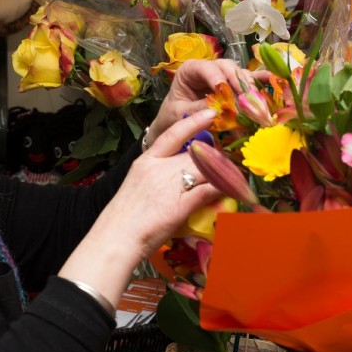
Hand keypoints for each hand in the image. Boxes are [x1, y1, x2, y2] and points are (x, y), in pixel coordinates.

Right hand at [59, 110, 220, 302]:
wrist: (115, 238)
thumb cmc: (122, 219)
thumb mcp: (136, 187)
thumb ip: (156, 178)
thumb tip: (175, 180)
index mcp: (146, 161)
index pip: (172, 134)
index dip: (192, 121)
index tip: (209, 113)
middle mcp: (159, 168)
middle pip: (196, 155)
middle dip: (215, 158)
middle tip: (229, 162)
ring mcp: (170, 185)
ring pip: (206, 170)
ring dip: (224, 173)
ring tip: (236, 176)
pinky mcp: (181, 204)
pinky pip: (209, 190)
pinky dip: (223, 189)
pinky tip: (233, 190)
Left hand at [146, 59, 255, 147]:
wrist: (174, 124)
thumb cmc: (173, 116)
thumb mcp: (180, 114)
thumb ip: (196, 111)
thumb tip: (217, 111)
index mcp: (190, 70)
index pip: (205, 67)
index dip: (215, 76)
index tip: (221, 88)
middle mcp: (208, 69)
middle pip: (226, 67)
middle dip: (236, 80)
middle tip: (244, 96)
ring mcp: (223, 76)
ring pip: (239, 73)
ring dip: (249, 85)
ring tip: (256, 98)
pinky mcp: (233, 86)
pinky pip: (248, 80)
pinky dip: (259, 80)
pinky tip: (272, 79)